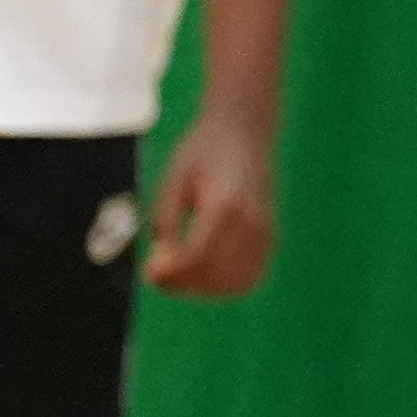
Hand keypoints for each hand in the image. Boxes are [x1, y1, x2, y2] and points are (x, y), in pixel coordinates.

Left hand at [144, 113, 276, 296]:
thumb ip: (166, 222)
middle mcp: (251, 221)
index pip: (197, 258)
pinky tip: (203, 273)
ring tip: (179, 273)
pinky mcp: (269, 236)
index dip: (170, 274)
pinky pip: (249, 277)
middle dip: (182, 284)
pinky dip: (225, 284)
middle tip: (156, 273)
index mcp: (225, 204)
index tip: (148, 270)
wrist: (244, 128)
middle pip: (215, 275)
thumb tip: (159, 266)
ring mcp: (264, 231)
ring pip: (235, 283)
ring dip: (204, 288)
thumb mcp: (174, 180)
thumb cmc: (203, 151)